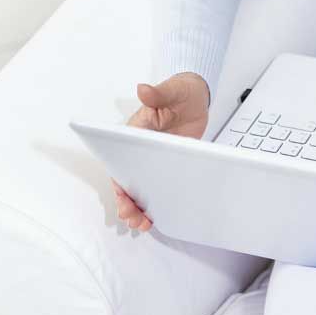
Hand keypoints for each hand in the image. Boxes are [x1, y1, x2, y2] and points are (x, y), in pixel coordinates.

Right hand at [111, 71, 209, 232]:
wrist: (196, 98)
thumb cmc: (181, 92)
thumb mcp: (173, 90)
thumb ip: (158, 93)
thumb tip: (143, 89)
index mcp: (136, 130)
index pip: (120, 157)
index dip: (119, 178)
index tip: (121, 194)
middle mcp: (140, 148)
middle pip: (126, 178)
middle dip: (125, 200)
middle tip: (131, 218)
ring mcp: (152, 159)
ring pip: (138, 188)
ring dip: (136, 208)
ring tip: (140, 225)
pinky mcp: (166, 166)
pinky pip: (155, 188)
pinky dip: (153, 205)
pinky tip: (154, 219)